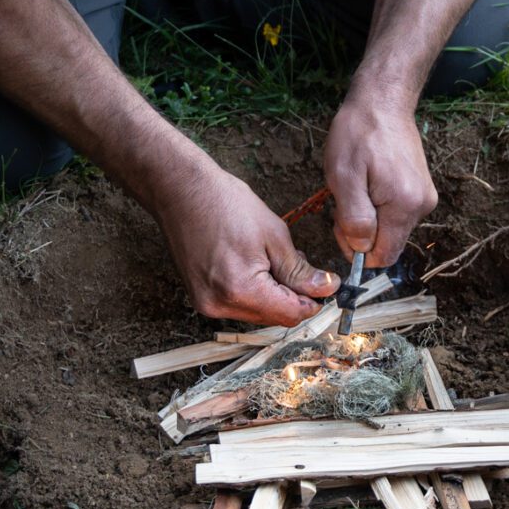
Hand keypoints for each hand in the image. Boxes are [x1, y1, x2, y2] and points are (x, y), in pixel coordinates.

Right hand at [157, 165, 337, 323]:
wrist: (181, 190)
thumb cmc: (225, 204)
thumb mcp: (274, 235)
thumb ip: (300, 270)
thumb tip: (326, 288)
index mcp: (240, 290)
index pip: (290, 314)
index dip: (313, 301)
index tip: (325, 284)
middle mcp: (220, 305)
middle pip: (274, 317)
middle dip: (294, 296)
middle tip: (300, 265)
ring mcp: (206, 304)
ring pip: (257, 313)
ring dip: (274, 294)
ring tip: (275, 259)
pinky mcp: (201, 297)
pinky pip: (239, 304)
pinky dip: (254, 291)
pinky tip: (256, 264)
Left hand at [324, 94, 437, 267]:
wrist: (382, 102)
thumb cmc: (358, 134)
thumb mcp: (343, 176)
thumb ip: (353, 218)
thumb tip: (362, 249)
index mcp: (405, 206)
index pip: (384, 256)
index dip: (358, 250)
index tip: (341, 223)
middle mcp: (422, 206)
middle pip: (388, 244)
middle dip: (361, 232)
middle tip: (345, 200)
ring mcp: (424, 197)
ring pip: (390, 229)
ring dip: (368, 217)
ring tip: (357, 185)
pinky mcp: (420, 189)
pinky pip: (395, 214)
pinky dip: (377, 206)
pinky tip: (368, 181)